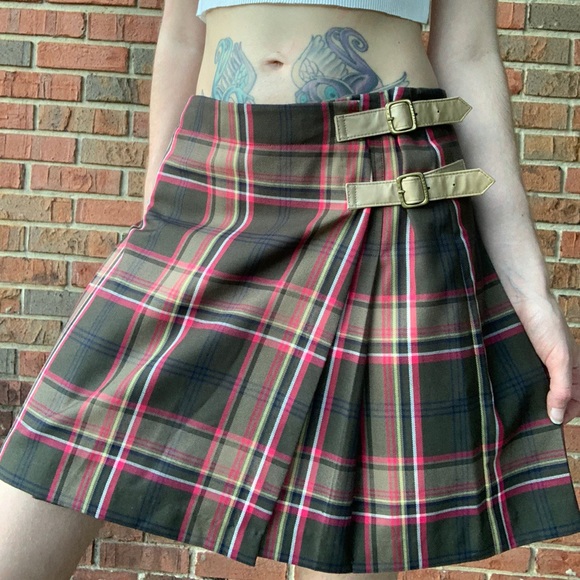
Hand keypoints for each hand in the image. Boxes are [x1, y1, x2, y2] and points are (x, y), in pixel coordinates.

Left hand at [514, 294, 579, 424]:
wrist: (523, 297)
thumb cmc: (546, 323)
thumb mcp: (559, 359)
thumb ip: (562, 388)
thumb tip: (556, 417)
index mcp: (575, 369)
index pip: (576, 402)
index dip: (565, 415)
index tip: (548, 426)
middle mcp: (559, 367)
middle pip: (559, 397)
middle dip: (548, 410)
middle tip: (530, 423)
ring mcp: (540, 361)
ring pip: (540, 388)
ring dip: (533, 400)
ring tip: (518, 412)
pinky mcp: (523, 356)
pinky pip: (526, 377)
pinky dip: (521, 387)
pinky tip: (509, 392)